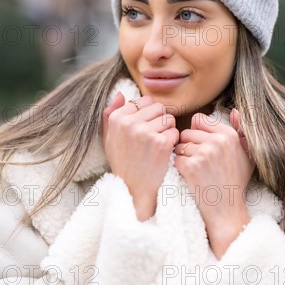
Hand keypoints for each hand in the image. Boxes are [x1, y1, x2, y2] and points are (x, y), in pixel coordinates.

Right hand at [102, 92, 178, 220]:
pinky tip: (163, 153)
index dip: (149, 115)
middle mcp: (129, 122)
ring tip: (157, 146)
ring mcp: (145, 132)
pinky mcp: (161, 143)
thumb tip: (121, 94)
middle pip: (159, 107)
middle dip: (160, 121)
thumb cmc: (123, 163)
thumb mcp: (109, 139)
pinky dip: (173, 143)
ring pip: (169, 119)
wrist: (133, 190)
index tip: (145, 130)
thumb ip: (111, 114)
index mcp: (117, 118)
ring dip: (167, 131)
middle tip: (153, 138)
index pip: (143, 101)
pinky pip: (175, 132)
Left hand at [174, 109, 255, 257]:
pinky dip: (179, 168)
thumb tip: (233, 110)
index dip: (197, 133)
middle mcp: (217, 141)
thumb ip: (241, 131)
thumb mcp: (247, 155)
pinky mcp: (190, 166)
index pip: (199, 119)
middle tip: (199, 163)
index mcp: (229, 134)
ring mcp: (203, 153)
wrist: (226, 210)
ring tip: (196, 171)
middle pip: (187, 132)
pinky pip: (175, 159)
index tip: (203, 147)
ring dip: (183, 157)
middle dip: (188, 146)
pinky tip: (191, 178)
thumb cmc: (235, 181)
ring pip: (179, 146)